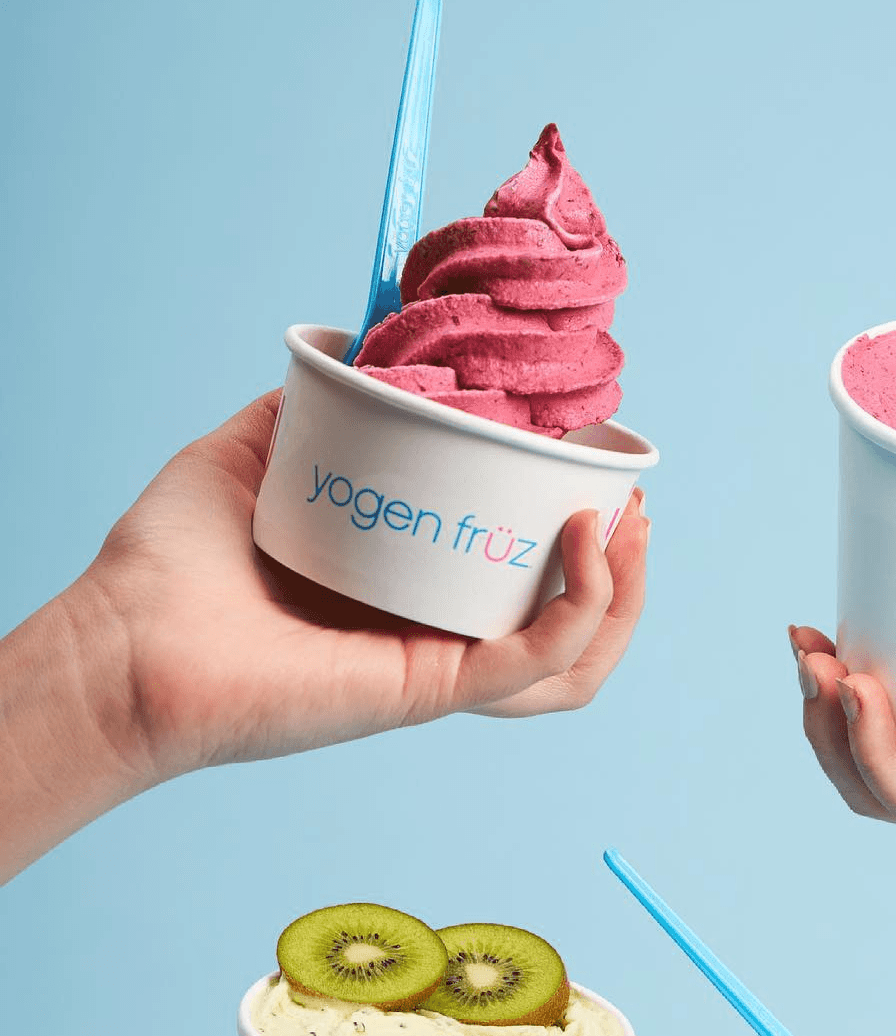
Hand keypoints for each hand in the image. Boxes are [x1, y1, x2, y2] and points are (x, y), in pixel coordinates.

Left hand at [90, 392, 650, 772]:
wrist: (120, 639)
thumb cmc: (169, 565)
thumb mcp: (252, 453)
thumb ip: (310, 407)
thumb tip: (360, 346)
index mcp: (412, 596)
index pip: (527, 585)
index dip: (582, 539)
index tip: (598, 471)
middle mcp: (437, 639)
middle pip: (575, 628)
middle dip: (628, 569)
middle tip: (634, 502)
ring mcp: (439, 668)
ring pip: (577, 660)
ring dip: (627, 596)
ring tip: (630, 525)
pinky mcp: (429, 689)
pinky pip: (538, 661)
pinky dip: (583, 606)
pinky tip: (585, 538)